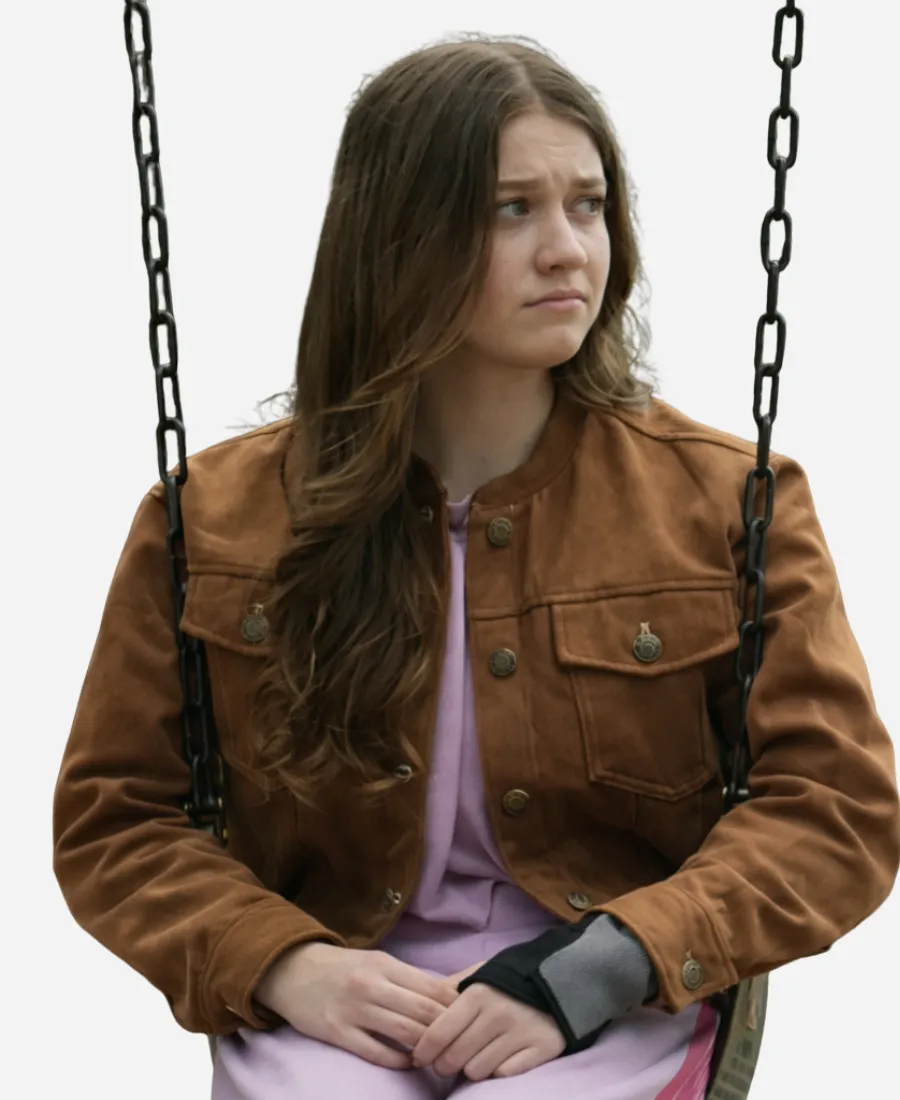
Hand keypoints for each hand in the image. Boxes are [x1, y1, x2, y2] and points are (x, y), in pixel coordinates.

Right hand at [254, 942, 460, 1069]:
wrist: (293, 970)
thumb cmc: (343, 967)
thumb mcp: (376, 962)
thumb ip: (407, 978)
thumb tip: (447, 996)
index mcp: (385, 964)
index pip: (431, 987)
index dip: (454, 1006)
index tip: (470, 1018)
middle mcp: (372, 985)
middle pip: (423, 1010)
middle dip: (446, 1029)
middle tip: (461, 1042)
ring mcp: (354, 1010)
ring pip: (404, 1032)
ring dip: (426, 1047)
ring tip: (440, 1056)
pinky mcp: (338, 1032)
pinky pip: (376, 1052)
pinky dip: (399, 1060)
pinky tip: (410, 1063)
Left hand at [411, 979, 564, 1080]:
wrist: (562, 978)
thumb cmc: (512, 978)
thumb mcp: (481, 972)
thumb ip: (451, 987)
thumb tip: (422, 1002)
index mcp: (479, 993)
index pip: (440, 1032)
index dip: (424, 1050)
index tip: (420, 1057)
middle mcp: (498, 1014)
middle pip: (454, 1057)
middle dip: (444, 1063)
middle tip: (446, 1061)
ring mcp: (520, 1033)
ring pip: (477, 1071)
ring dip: (472, 1067)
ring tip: (477, 1055)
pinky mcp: (541, 1049)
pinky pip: (504, 1074)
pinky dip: (498, 1070)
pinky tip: (501, 1057)